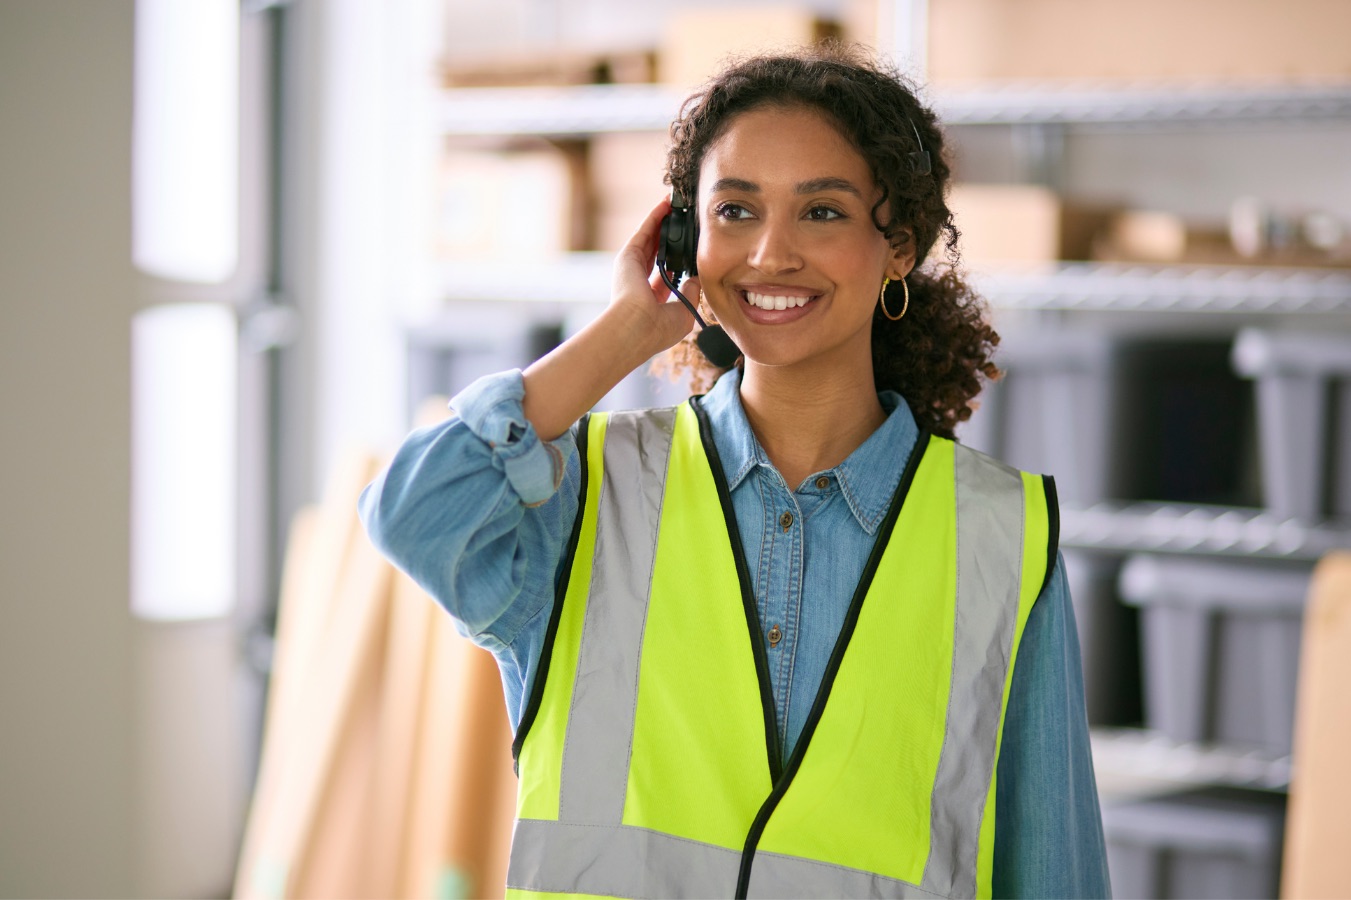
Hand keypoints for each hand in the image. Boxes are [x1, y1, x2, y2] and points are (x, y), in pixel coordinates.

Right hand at [610, 197, 697, 355]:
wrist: (636, 327)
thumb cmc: (659, 328)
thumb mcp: (683, 312)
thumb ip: (690, 293)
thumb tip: (696, 278)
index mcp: (650, 299)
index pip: (664, 275)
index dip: (677, 262)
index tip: (689, 251)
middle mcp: (638, 282)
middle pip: (656, 252)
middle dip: (669, 237)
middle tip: (683, 222)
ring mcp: (631, 267)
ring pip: (650, 238)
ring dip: (662, 222)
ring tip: (677, 206)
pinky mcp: (628, 255)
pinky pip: (644, 231)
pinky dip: (654, 217)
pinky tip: (666, 205)